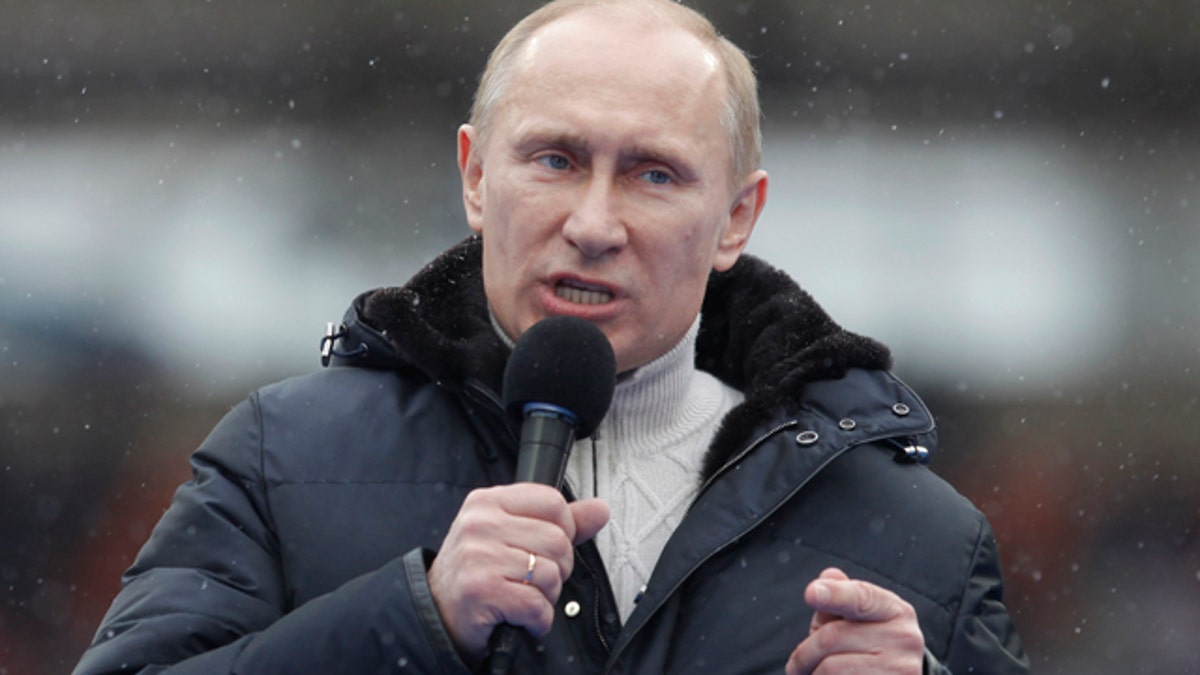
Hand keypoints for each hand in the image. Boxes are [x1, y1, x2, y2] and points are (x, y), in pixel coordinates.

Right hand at [427, 484, 608, 658]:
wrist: (437, 611)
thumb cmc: (476, 572)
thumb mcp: (511, 534)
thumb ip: (558, 522)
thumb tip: (599, 510)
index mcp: (488, 502)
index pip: (553, 501)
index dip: (564, 529)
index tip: (548, 547)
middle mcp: (481, 524)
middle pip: (559, 541)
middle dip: (558, 569)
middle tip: (533, 579)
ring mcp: (479, 556)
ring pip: (552, 574)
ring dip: (546, 597)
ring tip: (522, 596)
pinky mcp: (482, 591)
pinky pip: (537, 605)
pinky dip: (537, 620)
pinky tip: (519, 616)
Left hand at [785, 567, 925, 674]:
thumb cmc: (863, 646)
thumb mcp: (851, 620)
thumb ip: (839, 598)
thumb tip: (829, 575)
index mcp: (895, 610)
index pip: (860, 598)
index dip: (834, 595)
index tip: (811, 594)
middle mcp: (905, 638)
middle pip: (831, 637)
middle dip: (804, 653)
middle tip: (795, 665)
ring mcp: (901, 669)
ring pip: (830, 668)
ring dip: (812, 673)